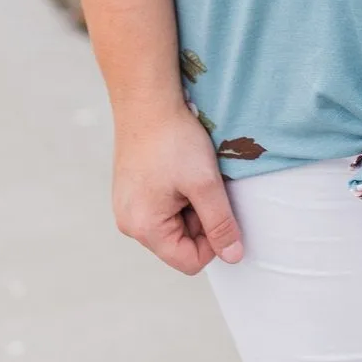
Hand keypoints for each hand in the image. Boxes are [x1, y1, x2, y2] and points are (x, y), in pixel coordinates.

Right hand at [111, 101, 244, 274]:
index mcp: (144, 228)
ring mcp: (127, 207)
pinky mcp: (130, 190)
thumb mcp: (205, 183)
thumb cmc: (173, 140)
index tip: (219, 207)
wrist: (147, 100)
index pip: (189, 261)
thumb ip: (220, 223)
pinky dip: (177, 193)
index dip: (213, 241)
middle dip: (200, 219)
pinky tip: (178, 168)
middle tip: (204, 184)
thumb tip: (234, 256)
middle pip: (179, 243)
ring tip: (191, 173)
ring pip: (172, 224)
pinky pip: (160, 207)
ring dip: (190, 204)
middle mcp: (129, 223)